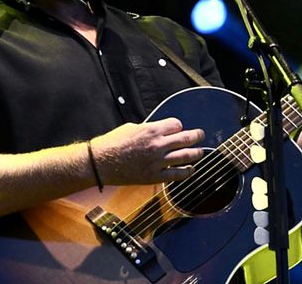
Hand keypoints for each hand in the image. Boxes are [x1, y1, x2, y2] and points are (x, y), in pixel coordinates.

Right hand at [90, 118, 204, 184]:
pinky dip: (186, 172)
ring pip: (185, 156)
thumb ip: (149, 129)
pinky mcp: (154, 176)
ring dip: (196, 153)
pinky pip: (176, 175)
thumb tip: (159, 130)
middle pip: (186, 138)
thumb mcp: (131, 128)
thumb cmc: (112, 143)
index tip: (178, 129)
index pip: (176, 124)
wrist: (100, 163)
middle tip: (201, 135)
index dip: (178, 126)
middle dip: (197, 136)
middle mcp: (157, 145)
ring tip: (200, 152)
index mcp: (151, 130)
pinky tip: (191, 170)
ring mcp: (157, 162)